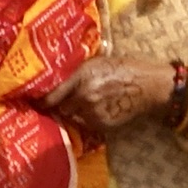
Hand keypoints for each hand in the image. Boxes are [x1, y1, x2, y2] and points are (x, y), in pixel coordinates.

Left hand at [42, 56, 178, 133]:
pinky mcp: (103, 125)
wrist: (150, 85)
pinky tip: (100, 109)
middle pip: (61, 108)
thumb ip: (77, 72)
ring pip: (74, 117)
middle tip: (64, 102)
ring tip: (88, 104)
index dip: (42, 100)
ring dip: (76, 113)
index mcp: (82, 76)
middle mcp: (85, 96)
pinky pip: (88, 124)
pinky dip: (89, 119)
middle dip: (62, 105)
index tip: (37, 101)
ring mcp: (93, 113)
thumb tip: (55, 80)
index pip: (52, 95)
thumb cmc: (125, 68)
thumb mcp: (97, 62)